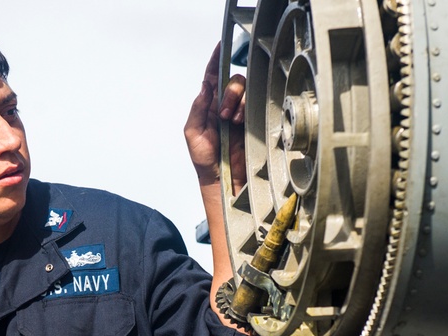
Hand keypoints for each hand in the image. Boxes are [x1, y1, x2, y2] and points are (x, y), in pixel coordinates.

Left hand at [184, 42, 246, 193]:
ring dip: (236, 102)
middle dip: (229, 92)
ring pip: (245, 89)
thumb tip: (205, 88)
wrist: (222, 177)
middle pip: (232, 80)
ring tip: (231, 122)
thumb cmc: (204, 159)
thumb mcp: (192, 133)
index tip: (220, 47)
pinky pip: (254, 102)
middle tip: (223, 114)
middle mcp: (225, 105)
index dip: (216, 61)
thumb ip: (197, 109)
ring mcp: (240, 112)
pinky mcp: (253, 120)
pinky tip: (240, 123)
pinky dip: (246, 108)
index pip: (212, 77)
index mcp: (208, 105)